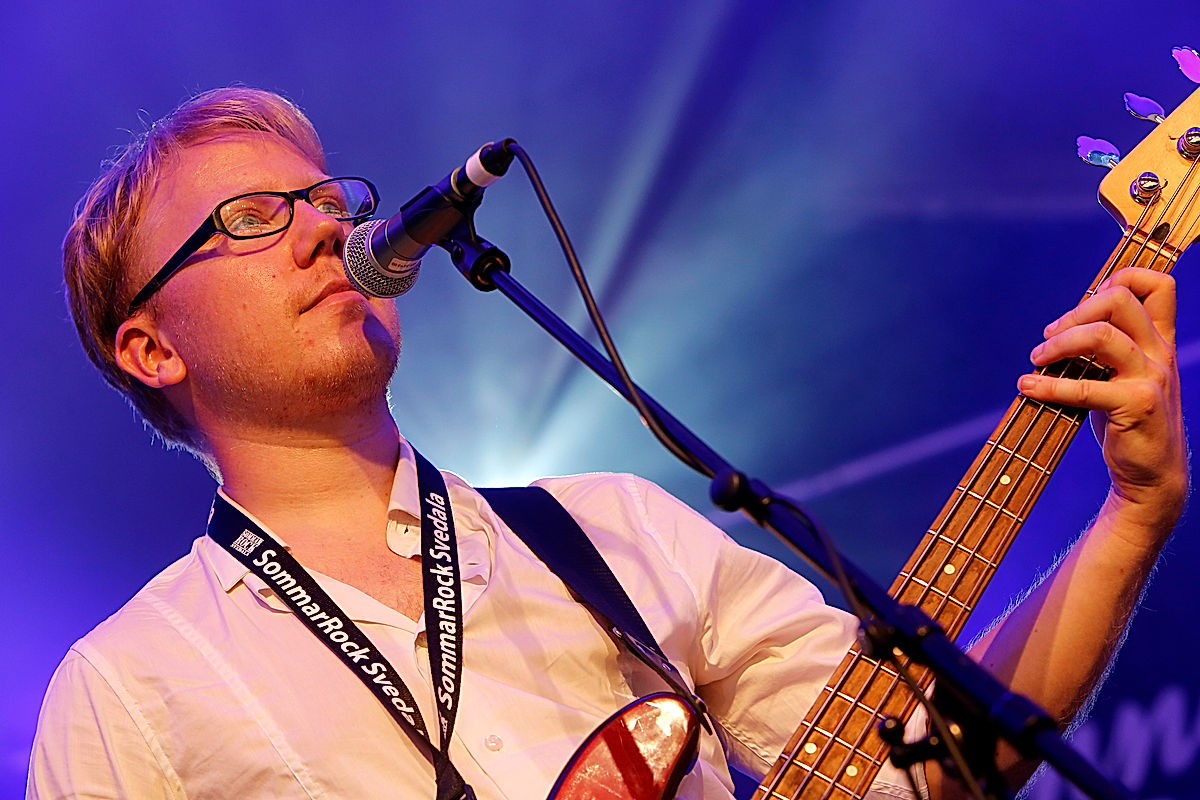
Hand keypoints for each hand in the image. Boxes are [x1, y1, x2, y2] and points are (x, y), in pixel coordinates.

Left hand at [1017, 267, 1187, 535]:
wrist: (1151, 474)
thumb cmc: (1128, 419)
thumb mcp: (1123, 374)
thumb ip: (1106, 346)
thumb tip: (1059, 325)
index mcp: (1161, 339)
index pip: (1158, 284)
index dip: (1119, 279)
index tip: (1083, 303)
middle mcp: (1161, 352)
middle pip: (1121, 300)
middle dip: (1075, 311)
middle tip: (1050, 337)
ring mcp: (1152, 378)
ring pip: (1102, 336)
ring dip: (1058, 344)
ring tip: (1036, 359)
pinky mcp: (1137, 406)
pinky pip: (1086, 387)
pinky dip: (1049, 385)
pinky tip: (1028, 387)